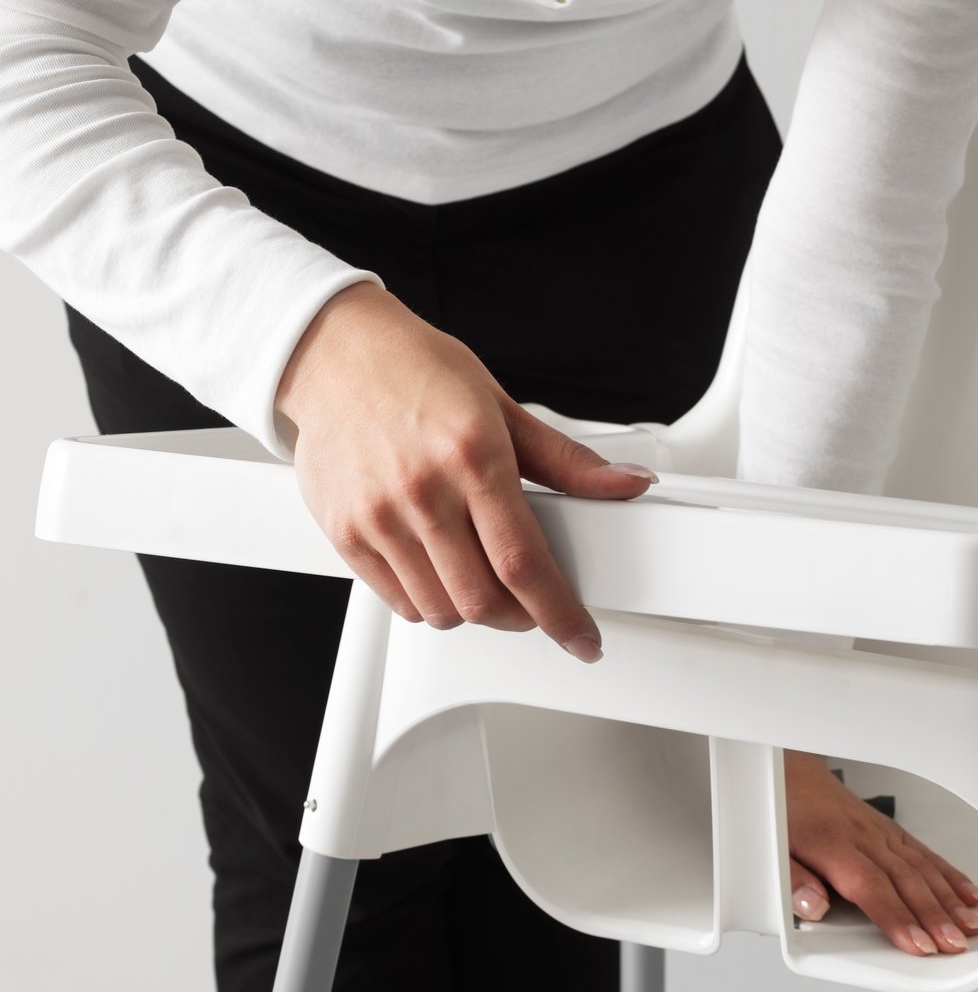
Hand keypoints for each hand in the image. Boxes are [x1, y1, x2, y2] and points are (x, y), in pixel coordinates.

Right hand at [276, 281, 658, 658]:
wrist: (335, 353)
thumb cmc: (418, 372)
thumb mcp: (505, 408)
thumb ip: (568, 462)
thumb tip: (627, 484)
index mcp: (473, 457)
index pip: (524, 563)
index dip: (560, 614)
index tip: (582, 639)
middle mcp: (423, 490)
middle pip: (482, 600)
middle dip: (520, 618)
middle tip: (532, 604)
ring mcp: (379, 516)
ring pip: (440, 610)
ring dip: (474, 611)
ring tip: (483, 577)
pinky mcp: (346, 532)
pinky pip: (398, 601)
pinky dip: (430, 603)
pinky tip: (442, 573)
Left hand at [784, 749, 977, 955]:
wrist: (793, 773)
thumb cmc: (785, 811)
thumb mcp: (774, 847)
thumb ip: (791, 881)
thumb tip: (812, 908)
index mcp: (833, 845)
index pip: (870, 887)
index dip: (896, 917)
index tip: (918, 944)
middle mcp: (863, 838)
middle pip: (905, 881)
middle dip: (934, 916)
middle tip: (954, 945)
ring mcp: (881, 833)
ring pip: (921, 868)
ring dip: (948, 898)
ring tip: (968, 926)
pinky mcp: (891, 830)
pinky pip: (925, 853)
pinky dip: (950, 874)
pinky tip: (967, 893)